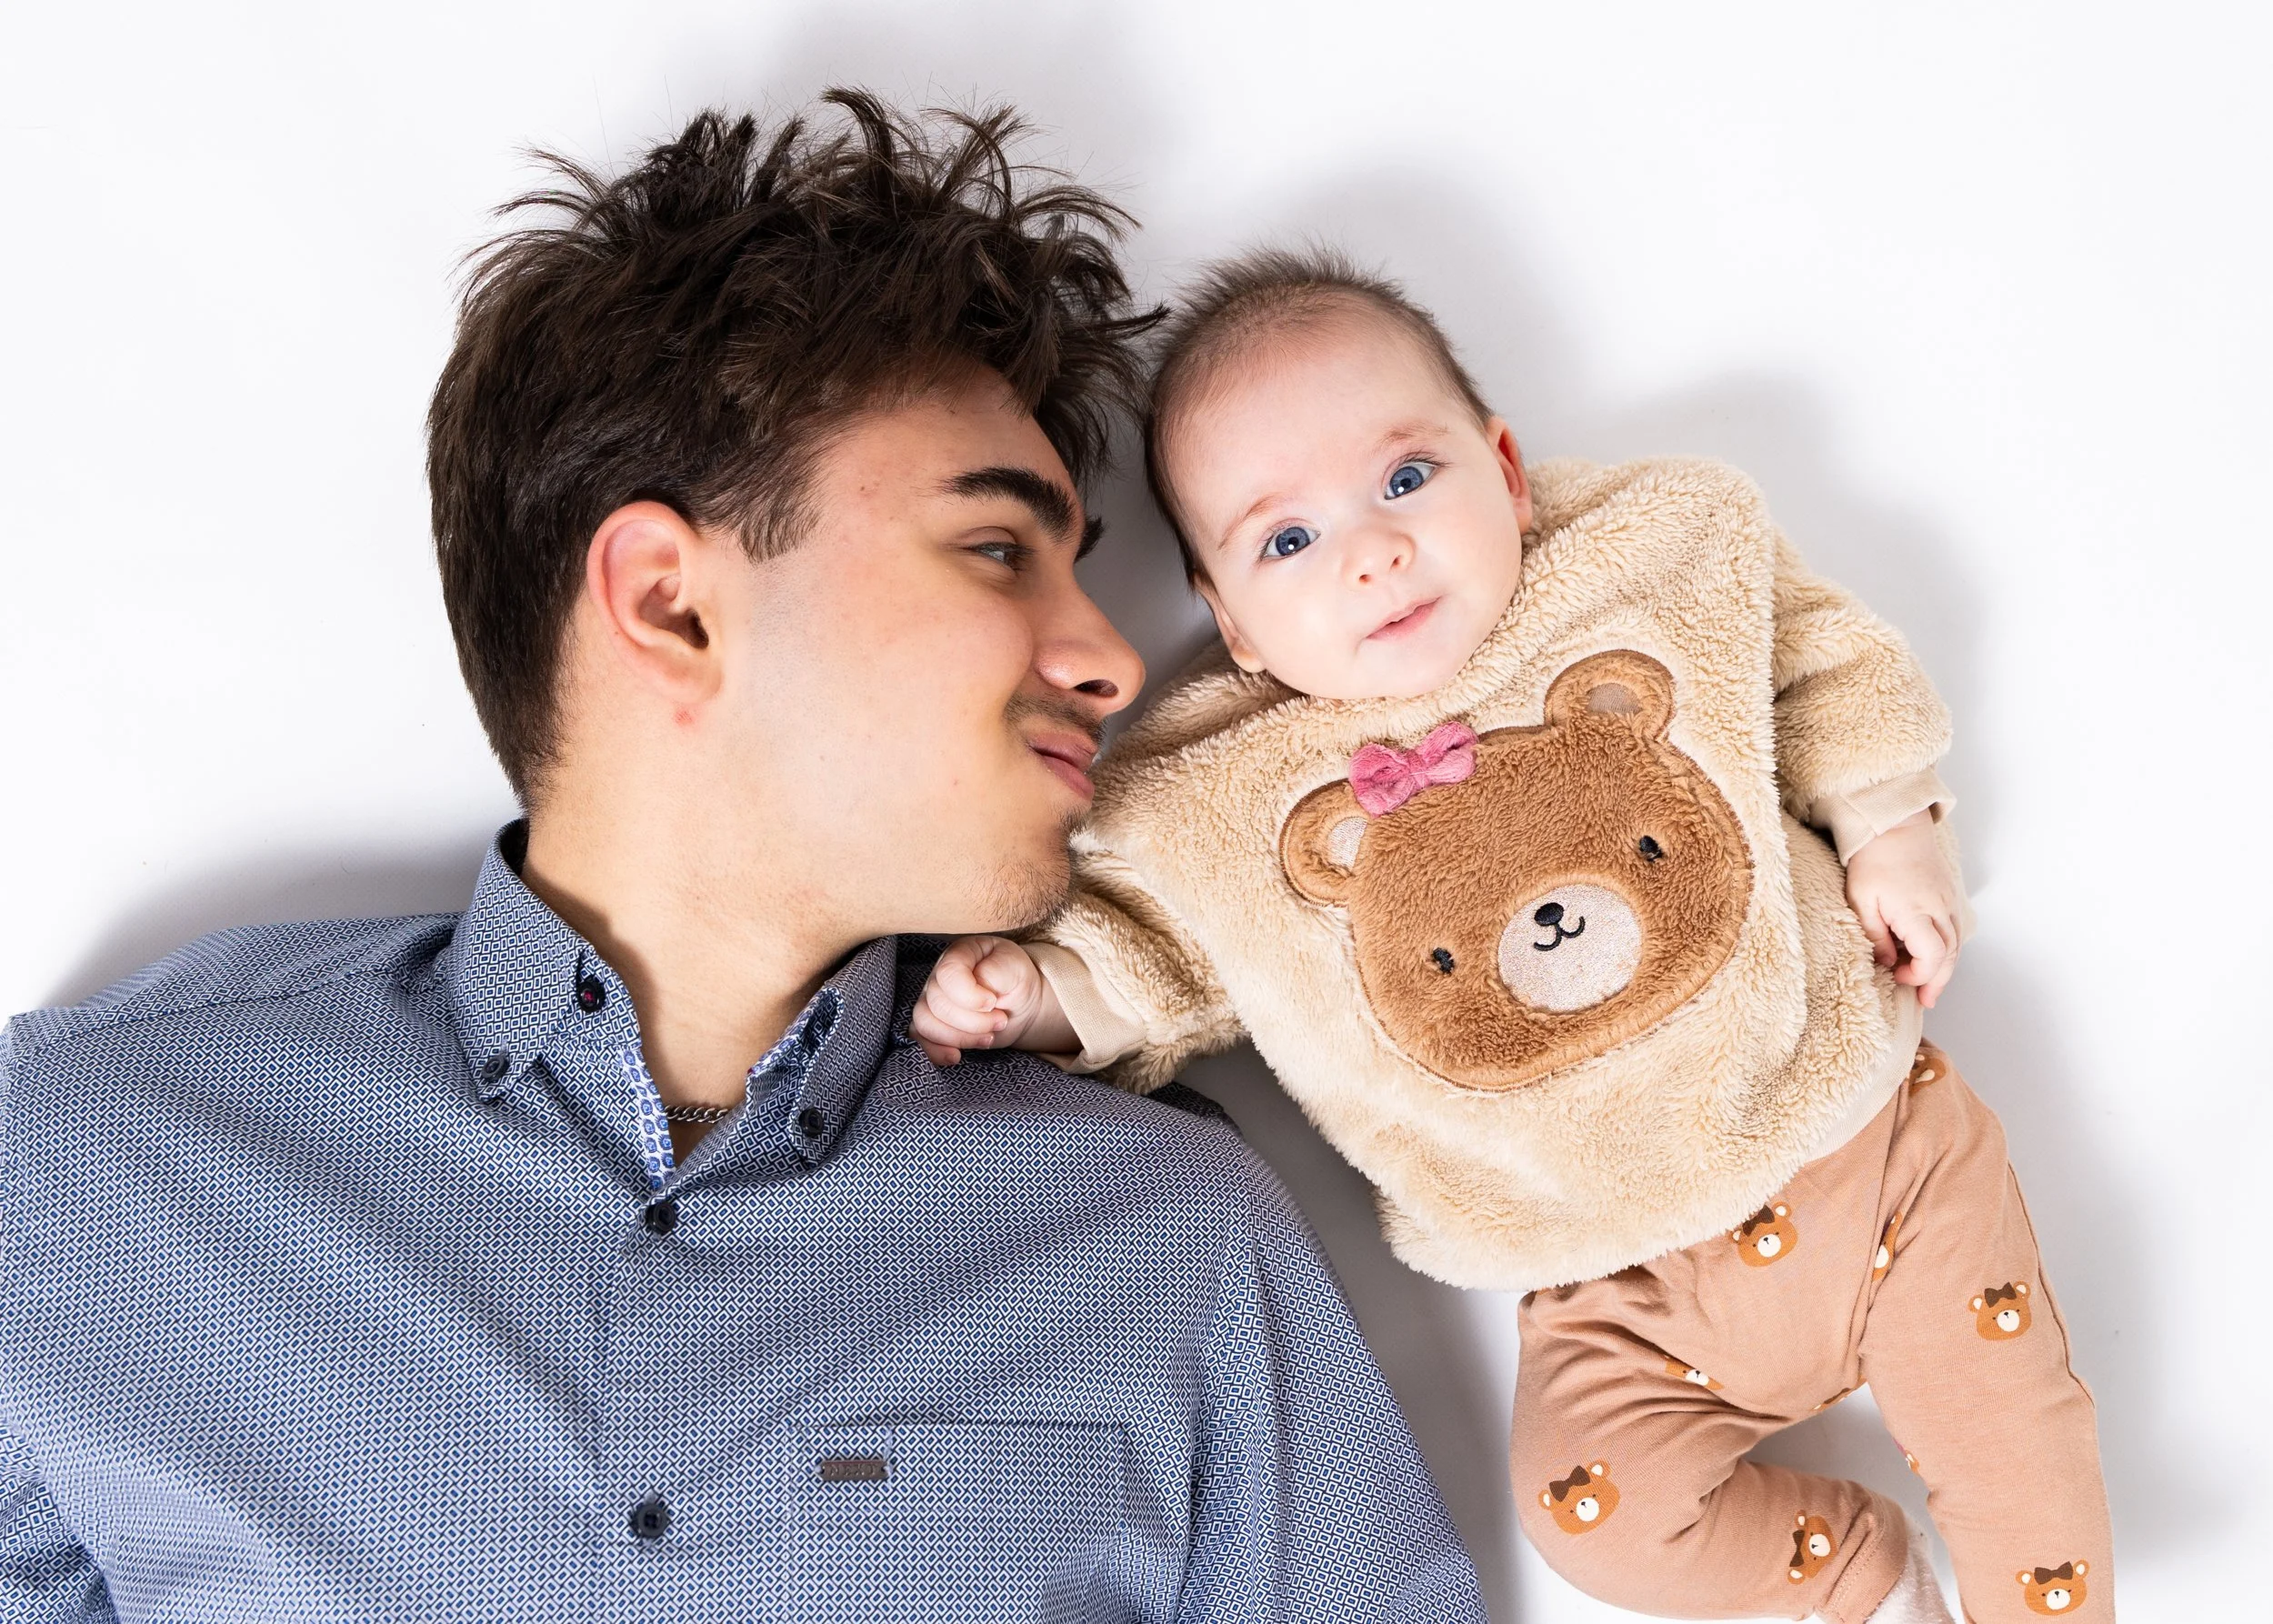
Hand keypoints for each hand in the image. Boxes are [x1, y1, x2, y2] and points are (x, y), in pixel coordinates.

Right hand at [910, 937, 1070, 1065]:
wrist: (1019, 1004)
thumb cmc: (1016, 981)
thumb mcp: (1015, 967)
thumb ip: (995, 971)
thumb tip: (977, 986)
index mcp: (959, 955)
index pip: (947, 974)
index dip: (969, 995)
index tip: (993, 1002)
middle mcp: (939, 976)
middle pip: (938, 1003)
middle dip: (974, 1021)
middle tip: (1001, 1021)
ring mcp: (931, 1001)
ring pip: (926, 1023)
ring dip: (960, 1038)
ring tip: (989, 1037)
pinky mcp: (932, 1025)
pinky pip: (919, 1040)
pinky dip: (935, 1052)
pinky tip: (956, 1056)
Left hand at [1844, 811, 1961, 1007]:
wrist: (1895, 827)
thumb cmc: (1873, 861)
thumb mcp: (1862, 900)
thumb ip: (1875, 935)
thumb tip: (1887, 962)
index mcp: (1917, 911)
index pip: (1932, 956)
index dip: (1918, 975)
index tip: (1897, 977)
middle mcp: (1940, 909)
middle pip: (1951, 955)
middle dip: (1937, 981)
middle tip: (1924, 1000)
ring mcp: (1949, 902)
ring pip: (1957, 944)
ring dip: (1944, 967)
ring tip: (1928, 985)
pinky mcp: (1950, 896)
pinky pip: (1955, 929)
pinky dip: (1946, 948)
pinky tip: (1930, 956)